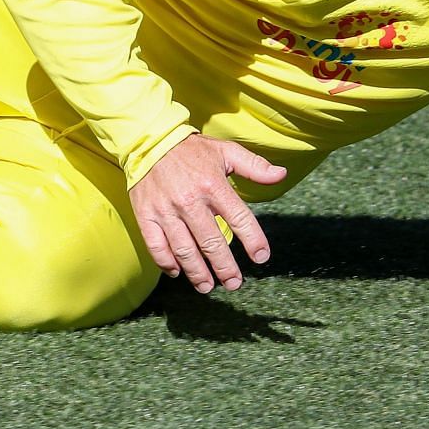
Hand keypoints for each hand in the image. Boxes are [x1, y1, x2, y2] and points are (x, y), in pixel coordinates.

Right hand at [130, 134, 286, 293]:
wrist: (149, 141)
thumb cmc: (193, 150)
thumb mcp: (226, 151)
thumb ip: (254, 166)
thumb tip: (281, 175)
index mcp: (214, 185)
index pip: (240, 219)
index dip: (253, 241)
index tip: (261, 258)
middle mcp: (190, 201)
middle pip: (212, 242)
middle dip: (225, 268)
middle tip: (235, 284)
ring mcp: (166, 210)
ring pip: (185, 249)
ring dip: (198, 272)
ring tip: (208, 287)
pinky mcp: (146, 215)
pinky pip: (156, 245)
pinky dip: (167, 262)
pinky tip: (178, 272)